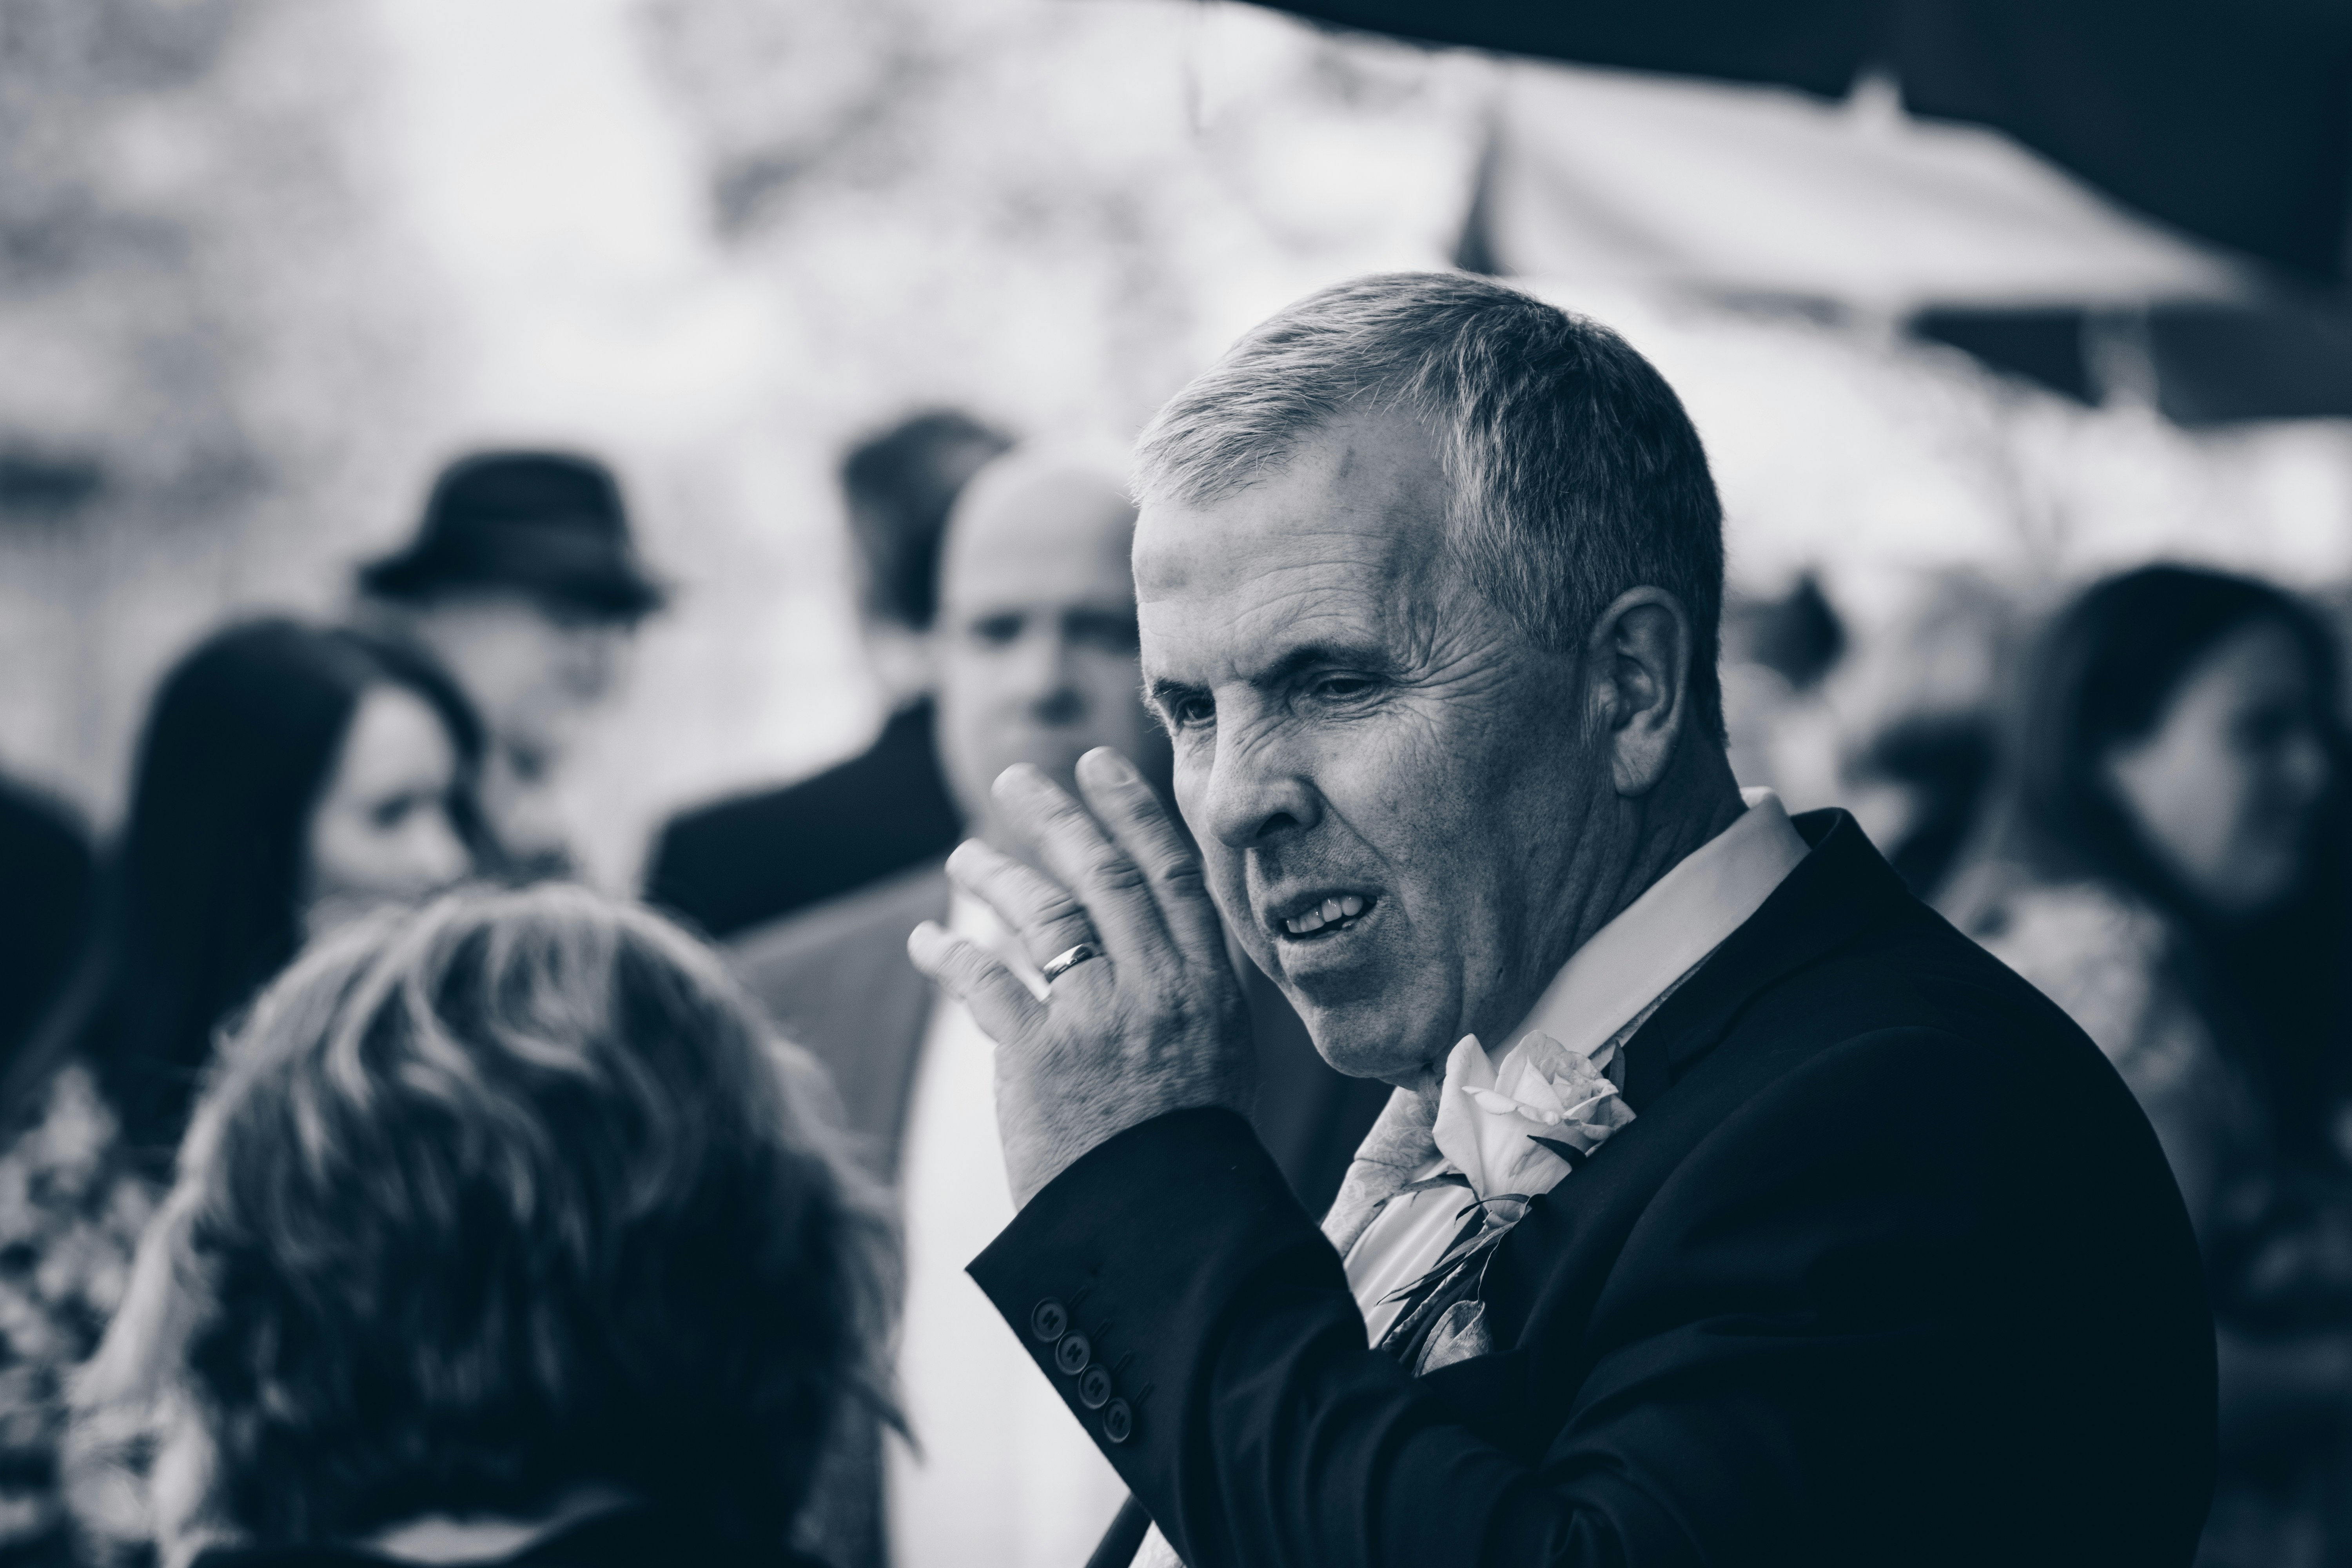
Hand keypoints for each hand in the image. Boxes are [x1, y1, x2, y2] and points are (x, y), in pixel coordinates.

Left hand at [908, 748, 1254, 1207]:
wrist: (1167, 1231)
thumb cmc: (1189, 1153)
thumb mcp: (1218, 1058)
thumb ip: (1186, 992)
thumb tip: (1155, 939)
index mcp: (1207, 985)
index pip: (1170, 873)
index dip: (1132, 811)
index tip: (1098, 764)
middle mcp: (1158, 989)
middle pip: (1102, 876)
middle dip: (1055, 817)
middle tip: (1014, 778)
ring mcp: (1100, 1019)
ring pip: (1043, 916)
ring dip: (996, 876)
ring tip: (965, 856)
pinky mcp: (1041, 1056)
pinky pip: (985, 981)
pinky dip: (950, 953)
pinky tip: (929, 940)